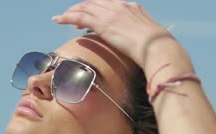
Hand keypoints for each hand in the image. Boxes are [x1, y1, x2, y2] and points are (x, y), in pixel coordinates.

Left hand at [52, 0, 175, 69]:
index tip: (89, 14)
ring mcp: (111, 14)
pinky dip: (67, 17)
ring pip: (85, 7)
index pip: (107, 2)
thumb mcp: (148, 34)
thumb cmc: (156, 46)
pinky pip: (80, 17)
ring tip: (61, 18)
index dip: (95, 7)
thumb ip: (138, 33)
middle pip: (94, 2)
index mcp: (131, 6)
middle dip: (81, 8)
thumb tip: (136, 43)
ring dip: (71, 12)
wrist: (156, 47)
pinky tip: (59, 20)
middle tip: (72, 16)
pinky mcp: (103, 24)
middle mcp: (119, 6)